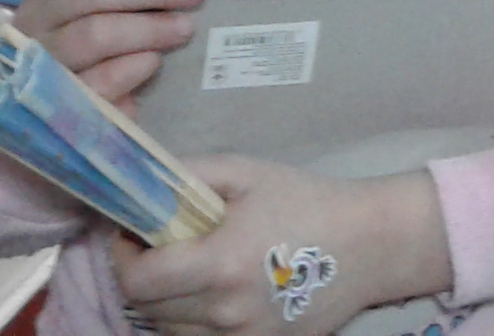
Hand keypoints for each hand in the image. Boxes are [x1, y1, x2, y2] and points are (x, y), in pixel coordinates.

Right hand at [13, 0, 203, 105]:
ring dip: (147, 28)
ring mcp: (41, 64)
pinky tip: (154, 62)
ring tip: (184, 28)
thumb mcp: (100, 2)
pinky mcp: (58, 106)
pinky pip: (95, 83)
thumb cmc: (93, 41)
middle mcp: (36, 18)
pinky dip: (129, 68)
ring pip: (92, 35)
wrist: (57, 111)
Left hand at [110, 160, 451, 333]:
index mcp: (219, 264)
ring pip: (169, 332)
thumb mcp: (246, 173)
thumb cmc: (307, 200)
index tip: (132, 235)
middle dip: (141, 277)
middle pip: (146, 310)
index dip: (122, 257)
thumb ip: (187, 175)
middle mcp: (225, 312)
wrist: (372, 244)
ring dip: (165, 303)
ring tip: (187, 272)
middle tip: (158, 249)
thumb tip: (140, 185)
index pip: (136, 281)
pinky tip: (213, 295)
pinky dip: (194, 322)